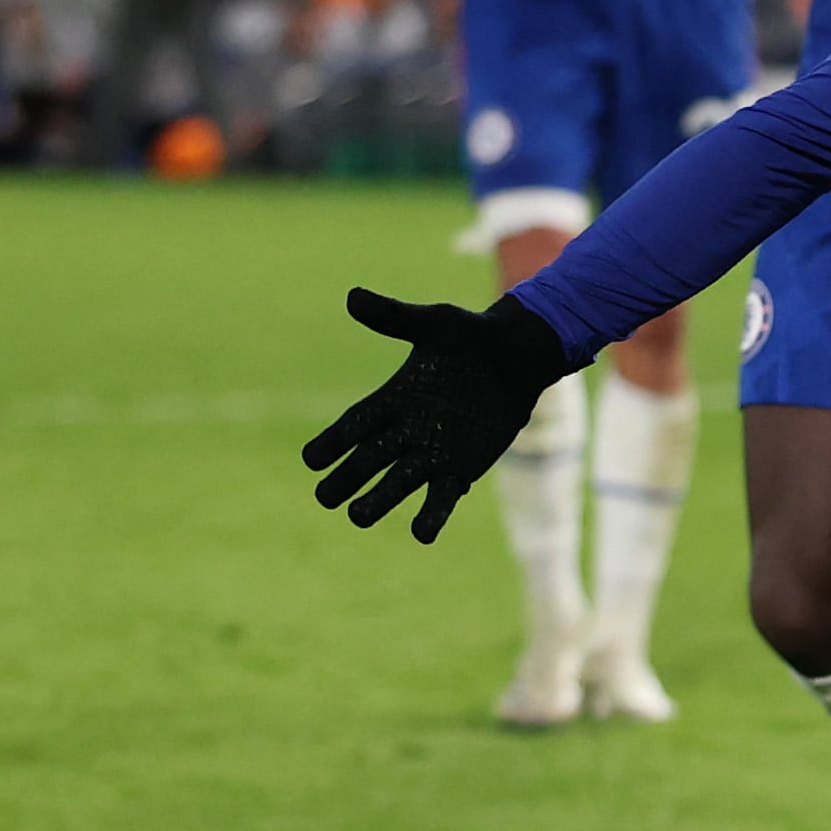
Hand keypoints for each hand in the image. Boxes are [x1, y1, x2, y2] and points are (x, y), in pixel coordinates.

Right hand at [301, 288, 577, 542]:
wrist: (518, 358)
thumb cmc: (474, 338)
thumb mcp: (436, 324)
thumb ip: (395, 317)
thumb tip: (352, 296)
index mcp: (392, 398)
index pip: (353, 425)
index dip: (332, 442)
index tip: (312, 459)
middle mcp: (405, 431)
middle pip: (367, 460)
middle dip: (346, 479)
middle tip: (324, 498)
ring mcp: (432, 453)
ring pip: (397, 483)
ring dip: (378, 501)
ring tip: (357, 517)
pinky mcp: (461, 468)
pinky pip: (442, 497)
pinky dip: (433, 515)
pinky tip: (421, 534)